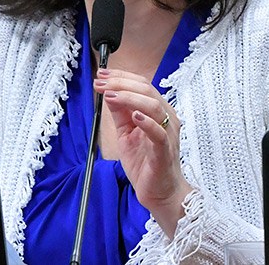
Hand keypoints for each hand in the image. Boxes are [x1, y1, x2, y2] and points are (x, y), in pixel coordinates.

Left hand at [94, 68, 192, 234]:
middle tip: (100, 83)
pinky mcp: (164, 151)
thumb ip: (121, 114)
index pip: (142, 85)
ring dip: (129, 97)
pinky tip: (134, 116)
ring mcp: (168, 133)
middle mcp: (166, 118)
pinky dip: (147, 122)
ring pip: (153, 106)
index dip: (121, 77)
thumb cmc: (146, 164)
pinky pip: (159, 133)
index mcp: (158, 111)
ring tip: (110, 95)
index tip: (101, 75)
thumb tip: (109, 93)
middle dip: (121, 83)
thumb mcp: (126, 134)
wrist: (160, 193)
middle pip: (147, 90)